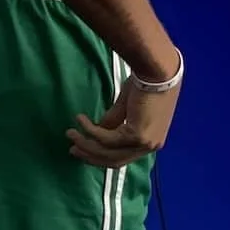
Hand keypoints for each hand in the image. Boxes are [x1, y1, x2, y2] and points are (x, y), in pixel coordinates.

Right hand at [66, 74, 181, 167]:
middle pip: (114, 160)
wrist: (158, 69)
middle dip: (91, 155)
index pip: (123, 156)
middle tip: (72, 148)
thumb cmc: (147, 81)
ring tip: (70, 133)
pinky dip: (91, 131)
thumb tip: (99, 130)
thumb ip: (115, 120)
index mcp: (151, 140)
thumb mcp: (128, 105)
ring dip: (86, 144)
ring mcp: (144, 143)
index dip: (101, 155)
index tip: (84, 148)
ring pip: (108, 152)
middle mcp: (149, 146)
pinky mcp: (136, 136)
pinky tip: (80, 120)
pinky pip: (107, 138)